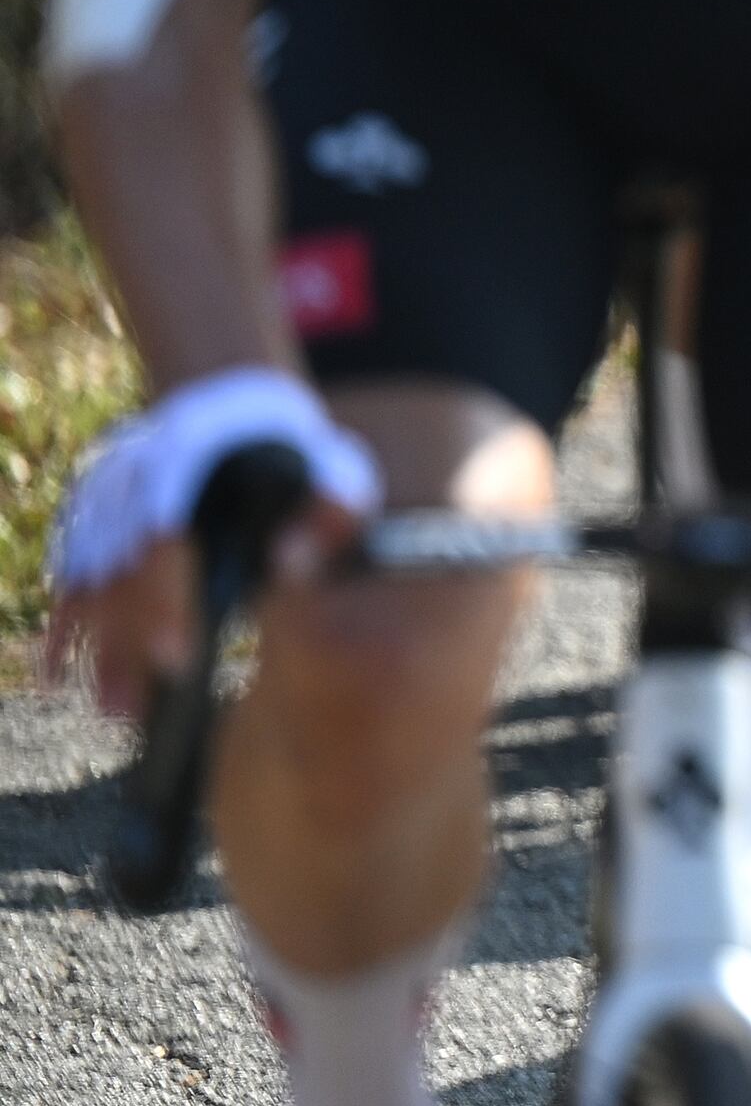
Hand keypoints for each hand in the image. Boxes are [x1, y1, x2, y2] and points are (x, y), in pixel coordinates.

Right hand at [34, 372, 380, 722]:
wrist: (238, 399)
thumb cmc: (300, 447)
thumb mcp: (336, 467)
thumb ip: (334, 509)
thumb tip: (293, 560)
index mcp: (193, 456)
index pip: (165, 536)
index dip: (166, 602)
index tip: (179, 657)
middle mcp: (135, 470)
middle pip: (120, 567)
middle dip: (126, 641)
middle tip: (137, 706)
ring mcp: (105, 491)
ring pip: (89, 575)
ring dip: (97, 644)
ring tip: (114, 706)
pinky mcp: (88, 509)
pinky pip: (67, 568)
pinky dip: (63, 618)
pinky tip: (58, 669)